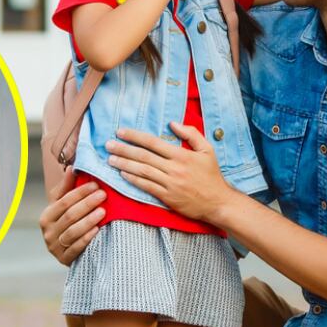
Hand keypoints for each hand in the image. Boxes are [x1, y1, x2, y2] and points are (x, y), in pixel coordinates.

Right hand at [39, 169, 105, 265]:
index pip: (64, 201)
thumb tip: (71, 168)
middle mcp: (48, 231)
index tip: (96, 185)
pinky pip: (76, 248)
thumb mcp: (64, 206)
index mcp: (47, 216)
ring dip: (88, 220)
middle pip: (69, 215)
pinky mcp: (64, 259)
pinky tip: (97, 230)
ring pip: (73, 231)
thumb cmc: (68, 223)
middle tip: (103, 195)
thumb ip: (67, 188)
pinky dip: (87, 238)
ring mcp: (55, 247)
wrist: (67, 251)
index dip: (80, 192)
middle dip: (87, 204)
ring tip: (103, 211)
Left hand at [106, 123, 230, 220]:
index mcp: (182, 155)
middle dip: (124, 149)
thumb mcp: (207, 150)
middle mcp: (174, 168)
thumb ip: (191, 134)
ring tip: (111, 159)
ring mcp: (170, 184)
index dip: (135, 136)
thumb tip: (172, 124)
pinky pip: (147, 187)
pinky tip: (123, 175)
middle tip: (108, 144)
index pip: (153, 142)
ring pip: (142, 171)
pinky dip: (134, 180)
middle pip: (144, 156)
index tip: (121, 132)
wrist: (218, 202)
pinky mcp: (168, 197)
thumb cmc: (212, 175)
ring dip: (124, 164)